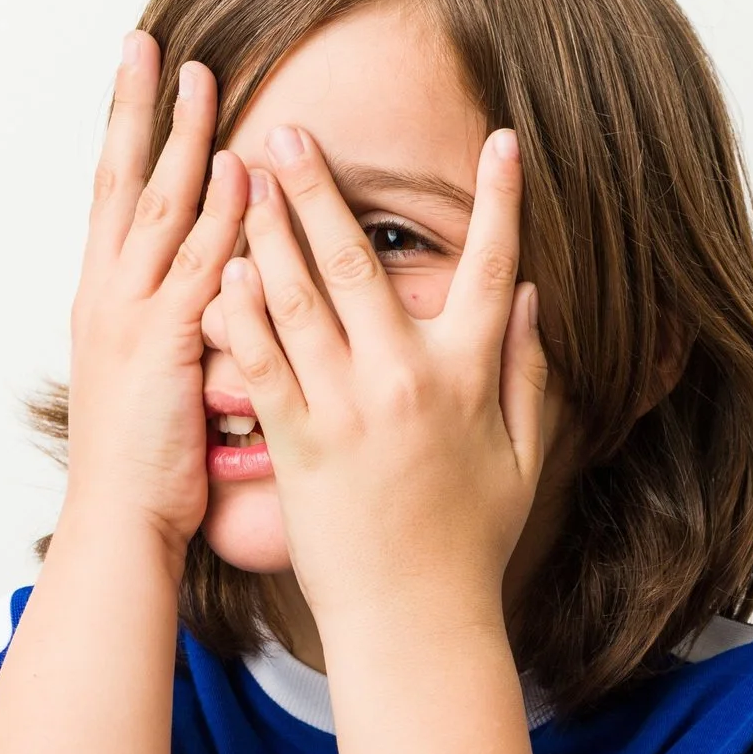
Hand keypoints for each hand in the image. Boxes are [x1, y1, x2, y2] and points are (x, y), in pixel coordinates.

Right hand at [64, 33, 248, 551]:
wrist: (121, 525)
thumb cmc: (149, 466)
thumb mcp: (160, 380)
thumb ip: (182, 326)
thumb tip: (216, 294)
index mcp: (106, 299)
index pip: (113, 196)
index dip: (125, 132)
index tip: (137, 74)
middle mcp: (108, 295)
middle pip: (120, 180)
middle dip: (134, 108)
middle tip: (147, 42)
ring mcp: (131, 316)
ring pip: (157, 208)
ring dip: (179, 139)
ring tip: (198, 76)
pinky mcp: (163, 346)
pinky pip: (196, 267)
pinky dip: (218, 216)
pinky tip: (241, 170)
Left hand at [207, 123, 545, 638]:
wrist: (414, 620)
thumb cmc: (469, 544)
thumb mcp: (525, 457)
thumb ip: (528, 371)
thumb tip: (533, 296)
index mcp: (468, 378)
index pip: (494, 269)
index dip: (503, 200)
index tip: (502, 138)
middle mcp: (406, 382)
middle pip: (360, 261)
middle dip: (322, 189)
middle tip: (290, 133)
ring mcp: (346, 410)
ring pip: (297, 298)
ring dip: (265, 230)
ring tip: (239, 177)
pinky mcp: (296, 442)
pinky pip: (260, 360)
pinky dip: (239, 310)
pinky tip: (219, 265)